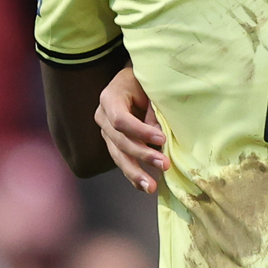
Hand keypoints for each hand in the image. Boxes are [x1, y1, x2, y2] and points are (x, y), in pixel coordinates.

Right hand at [97, 67, 167, 192]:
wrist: (135, 80)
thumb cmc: (145, 81)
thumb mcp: (151, 89)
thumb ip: (154, 111)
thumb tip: (160, 140)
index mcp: (110, 98)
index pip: (120, 120)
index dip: (140, 131)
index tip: (162, 139)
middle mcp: (103, 116)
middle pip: (119, 141)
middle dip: (142, 155)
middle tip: (164, 165)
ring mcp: (106, 131)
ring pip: (118, 155)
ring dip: (135, 173)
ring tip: (151, 187)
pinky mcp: (113, 142)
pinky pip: (122, 159)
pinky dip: (133, 174)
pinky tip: (144, 186)